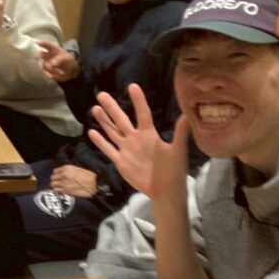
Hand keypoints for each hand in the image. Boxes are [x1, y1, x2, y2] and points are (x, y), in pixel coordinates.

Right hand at [36, 40, 78, 81]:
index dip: (42, 43)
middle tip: (36, 57)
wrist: (71, 72)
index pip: (47, 45)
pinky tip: (51, 76)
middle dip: (38, 56)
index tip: (37, 43)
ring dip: (49, 68)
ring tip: (57, 71)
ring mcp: (46, 63)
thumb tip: (51, 64)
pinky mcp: (46, 70)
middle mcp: (48, 55)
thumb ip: (59, 60)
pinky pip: (44, 72)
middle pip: (41, 54)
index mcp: (53, 49)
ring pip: (43, 65)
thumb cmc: (69, 61)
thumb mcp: (67, 58)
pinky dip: (47, 74)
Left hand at [49, 164, 96, 197]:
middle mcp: (63, 175)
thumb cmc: (88, 175)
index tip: (59, 176)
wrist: (94, 184)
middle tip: (58, 182)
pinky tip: (61, 191)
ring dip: (55, 186)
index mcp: (66, 168)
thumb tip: (63, 173)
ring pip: (53, 185)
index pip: (55, 171)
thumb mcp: (77, 168)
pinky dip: (58, 191)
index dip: (57, 174)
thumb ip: (68, 170)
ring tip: (59, 187)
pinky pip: (57, 191)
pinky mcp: (66, 191)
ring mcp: (63, 184)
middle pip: (52, 178)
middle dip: (55, 180)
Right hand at [87, 84, 190, 203]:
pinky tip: (92, 132)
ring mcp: (127, 149)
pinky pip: (109, 149)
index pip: (142, 114)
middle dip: (112, 107)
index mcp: (149, 134)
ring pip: (112, 132)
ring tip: (95, 108)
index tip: (132, 86)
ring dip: (104, 121)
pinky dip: (100, 141)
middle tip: (101, 94)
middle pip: (121, 120)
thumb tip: (186, 115)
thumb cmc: (174, 170)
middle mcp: (135, 139)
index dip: (138, 101)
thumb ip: (180, 133)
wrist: (165, 191)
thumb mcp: (178, 150)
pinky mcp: (121, 161)